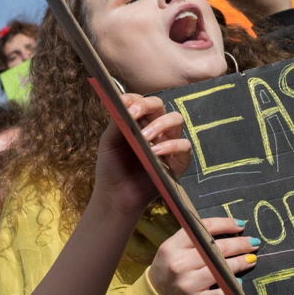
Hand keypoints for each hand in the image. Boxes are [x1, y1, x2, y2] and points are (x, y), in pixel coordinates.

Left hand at [94, 94, 189, 217]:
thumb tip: (122, 104)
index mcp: (138, 122)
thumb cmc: (112, 167)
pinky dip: (170, 146)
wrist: (116, 195)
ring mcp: (168, 143)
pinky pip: (184, 146)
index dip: (134, 99)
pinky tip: (155, 152)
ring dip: (160, 124)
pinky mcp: (179, 161)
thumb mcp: (109, 143)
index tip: (122, 102)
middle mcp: (155, 129)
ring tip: (144, 136)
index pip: (141, 102)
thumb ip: (116, 124)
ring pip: (177, 120)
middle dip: (147, 105)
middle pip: (160, 106)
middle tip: (133, 114)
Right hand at [146, 216, 259, 294]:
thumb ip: (193, 239)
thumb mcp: (172, 250)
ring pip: (223, 268)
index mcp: (172, 247)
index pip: (202, 229)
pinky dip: (234, 286)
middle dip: (240, 243)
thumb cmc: (168, 270)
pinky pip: (223, 292)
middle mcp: (180, 264)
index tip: (240, 225)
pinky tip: (240, 282)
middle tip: (253, 242)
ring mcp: (189, 283)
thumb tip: (227, 228)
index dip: (225, 224)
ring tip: (251, 259)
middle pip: (217, 248)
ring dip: (242, 262)